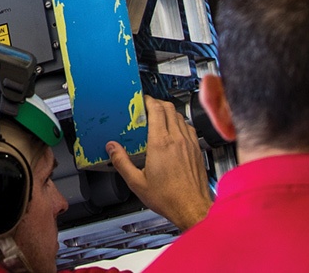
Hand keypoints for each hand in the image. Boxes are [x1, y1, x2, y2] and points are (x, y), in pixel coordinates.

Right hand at [107, 98, 212, 230]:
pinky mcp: (197, 150)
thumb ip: (121, 162)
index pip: (156, 110)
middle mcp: (177, 140)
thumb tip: (112, 148)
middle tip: (148, 106)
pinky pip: (189, 127)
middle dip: (157, 103)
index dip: (148, 101)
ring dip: (169, 112)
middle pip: (169, 108)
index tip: (142, 100)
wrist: (192, 208)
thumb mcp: (137, 182)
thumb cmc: (169, 198)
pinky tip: (174, 132)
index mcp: (161, 144)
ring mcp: (189, 144)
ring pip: (180, 116)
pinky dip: (180, 123)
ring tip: (159, 118)